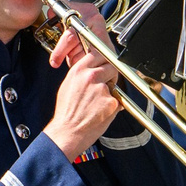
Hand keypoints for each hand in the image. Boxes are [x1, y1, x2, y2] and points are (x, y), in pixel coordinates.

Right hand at [46, 17, 121, 159]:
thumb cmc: (67, 112)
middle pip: (111, 65)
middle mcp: (90, 76)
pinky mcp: (111, 102)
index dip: (104, 58)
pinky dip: (114, 107)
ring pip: (115, 83)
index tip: (106, 61)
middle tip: (105, 86)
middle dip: (110, 74)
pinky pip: (118, 100)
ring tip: (99, 103)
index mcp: (79, 70)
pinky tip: (102, 113)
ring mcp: (102, 89)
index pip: (99, 53)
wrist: (67, 132)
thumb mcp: (69, 85)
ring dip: (112, 90)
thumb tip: (93, 68)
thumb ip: (82, 74)